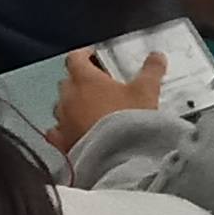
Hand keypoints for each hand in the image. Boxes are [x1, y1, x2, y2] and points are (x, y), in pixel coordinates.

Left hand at [51, 47, 166, 153]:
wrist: (118, 159)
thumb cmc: (129, 119)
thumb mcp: (146, 91)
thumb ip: (151, 71)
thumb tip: (157, 56)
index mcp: (85, 79)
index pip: (75, 58)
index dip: (84, 55)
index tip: (94, 57)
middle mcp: (68, 98)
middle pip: (68, 82)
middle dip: (80, 82)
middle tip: (99, 88)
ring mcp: (61, 121)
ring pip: (62, 107)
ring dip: (73, 107)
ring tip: (90, 113)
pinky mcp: (61, 143)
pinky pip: (56, 133)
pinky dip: (64, 131)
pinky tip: (75, 134)